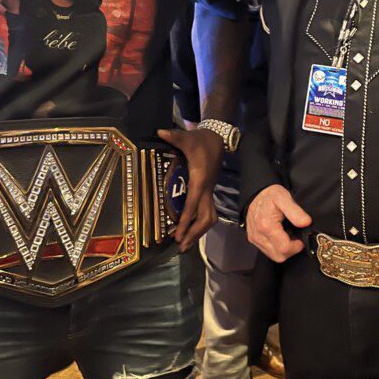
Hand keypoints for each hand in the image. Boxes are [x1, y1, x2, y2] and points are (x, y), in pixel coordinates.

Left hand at [157, 127, 222, 251]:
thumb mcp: (188, 138)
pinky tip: (190, 231)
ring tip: (185, 244)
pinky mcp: (208, 192)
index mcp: (200, 180)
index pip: (192, 205)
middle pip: (206, 218)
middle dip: (195, 233)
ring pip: (209, 218)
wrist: (218, 139)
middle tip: (181, 246)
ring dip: (199, 232)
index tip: (178, 235)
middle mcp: (206, 190)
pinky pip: (207, 213)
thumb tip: (160, 132)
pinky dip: (199, 224)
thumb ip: (174, 136)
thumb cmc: (201, 140)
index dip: (185, 221)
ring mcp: (209, 192)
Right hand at [246, 184, 311, 262]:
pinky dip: (276, 247)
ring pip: (274, 256)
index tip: (301, 238)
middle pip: (279, 256)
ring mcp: (254, 239)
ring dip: (283, 250)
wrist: (254, 194)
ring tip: (287, 235)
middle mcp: (258, 235)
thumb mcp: (284, 197)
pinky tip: (279, 236)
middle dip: (291, 250)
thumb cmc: (269, 195)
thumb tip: (306, 222)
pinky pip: (268, 252)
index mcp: (266, 225)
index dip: (296, 246)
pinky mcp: (253, 240)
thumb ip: (295, 211)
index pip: (284, 248)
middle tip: (295, 237)